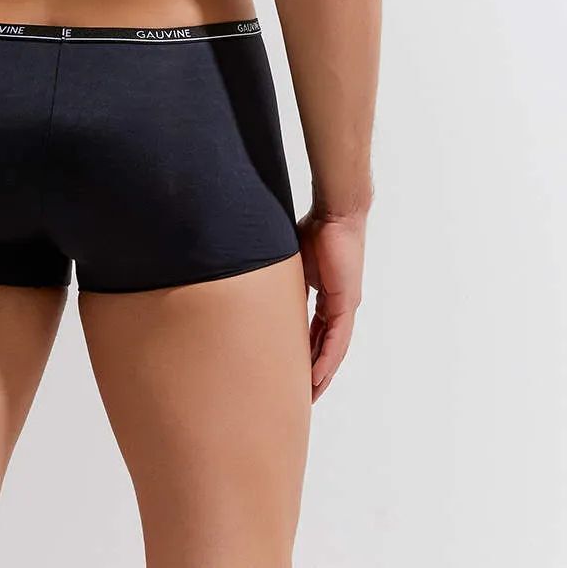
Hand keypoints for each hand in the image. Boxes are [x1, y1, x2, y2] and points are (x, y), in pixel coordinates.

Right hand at [296, 204, 366, 401]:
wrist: (336, 213)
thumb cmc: (315, 228)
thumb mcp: (293, 263)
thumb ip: (284, 281)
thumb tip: (260, 290)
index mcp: (327, 296)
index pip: (316, 332)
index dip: (306, 353)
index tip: (293, 372)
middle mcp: (339, 304)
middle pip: (327, 347)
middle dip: (315, 372)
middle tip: (302, 395)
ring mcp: (346, 304)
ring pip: (334, 348)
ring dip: (322, 373)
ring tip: (309, 395)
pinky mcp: (347, 302)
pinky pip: (337, 338)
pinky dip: (327, 359)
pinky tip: (317, 376)